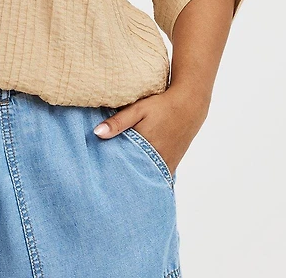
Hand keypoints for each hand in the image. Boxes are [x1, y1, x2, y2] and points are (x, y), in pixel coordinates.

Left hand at [92, 85, 209, 176]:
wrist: (189, 105)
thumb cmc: (162, 106)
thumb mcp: (138, 109)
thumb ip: (118, 122)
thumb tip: (96, 133)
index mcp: (146, 148)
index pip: (124, 166)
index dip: (112, 169)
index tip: (101, 174)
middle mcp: (158, 160)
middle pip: (135, 174)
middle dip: (123, 176)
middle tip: (108, 180)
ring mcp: (167, 164)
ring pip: (147, 177)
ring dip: (136, 176)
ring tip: (122, 180)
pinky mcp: (173, 163)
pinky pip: (158, 175)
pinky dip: (148, 175)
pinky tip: (139, 173)